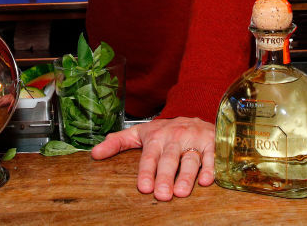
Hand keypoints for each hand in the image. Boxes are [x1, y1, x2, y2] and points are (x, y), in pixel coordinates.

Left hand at [91, 117, 214, 200]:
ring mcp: (195, 140)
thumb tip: (94, 153)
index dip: (147, 172)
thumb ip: (118, 142)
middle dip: (165, 177)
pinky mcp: (212, 143)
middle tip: (161, 195)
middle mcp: (176, 137)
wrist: (195, 113)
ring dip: (187, 176)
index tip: (144, 187)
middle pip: (170, 159)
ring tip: (181, 192)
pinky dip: (211, 168)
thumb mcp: (140, 133)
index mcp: (157, 137)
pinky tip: (206, 180)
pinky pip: (212, 156)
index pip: (150, 156)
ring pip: (191, 159)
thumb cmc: (166, 130)